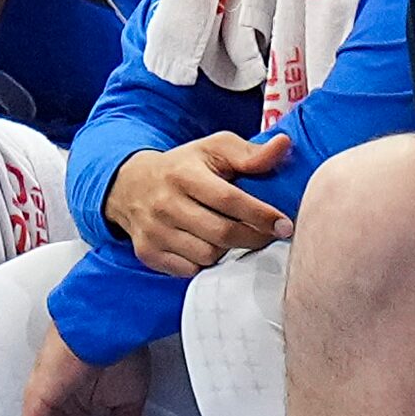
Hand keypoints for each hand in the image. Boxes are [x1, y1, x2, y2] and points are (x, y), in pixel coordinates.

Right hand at [102, 132, 293, 276]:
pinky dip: (206, 262)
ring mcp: (154, 231)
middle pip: (221, 233)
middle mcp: (165, 204)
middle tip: (270, 235)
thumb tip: (284, 145)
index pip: (229, 200)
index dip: (261, 215)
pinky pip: (190, 270)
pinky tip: (211, 246)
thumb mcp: (213, 149)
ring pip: (207, 255)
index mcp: (183, 174)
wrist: (130, 185)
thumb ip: (249, 153)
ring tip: (235, 236)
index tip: (284, 224)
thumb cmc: (185, 166)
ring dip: (229, 250)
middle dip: (254, 238)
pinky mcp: (148, 253)